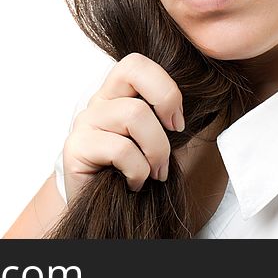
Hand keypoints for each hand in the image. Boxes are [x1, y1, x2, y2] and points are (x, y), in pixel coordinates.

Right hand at [61, 52, 184, 203]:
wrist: (101, 214)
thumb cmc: (133, 175)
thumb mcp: (156, 142)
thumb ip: (167, 119)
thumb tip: (201, 101)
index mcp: (117, 95)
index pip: (137, 63)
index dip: (165, 85)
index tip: (177, 122)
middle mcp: (98, 102)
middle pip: (132, 68)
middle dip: (166, 98)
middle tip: (175, 131)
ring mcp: (85, 122)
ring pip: (134, 113)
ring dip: (156, 150)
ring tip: (154, 173)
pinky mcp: (76, 147)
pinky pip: (121, 150)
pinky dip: (138, 172)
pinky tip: (133, 184)